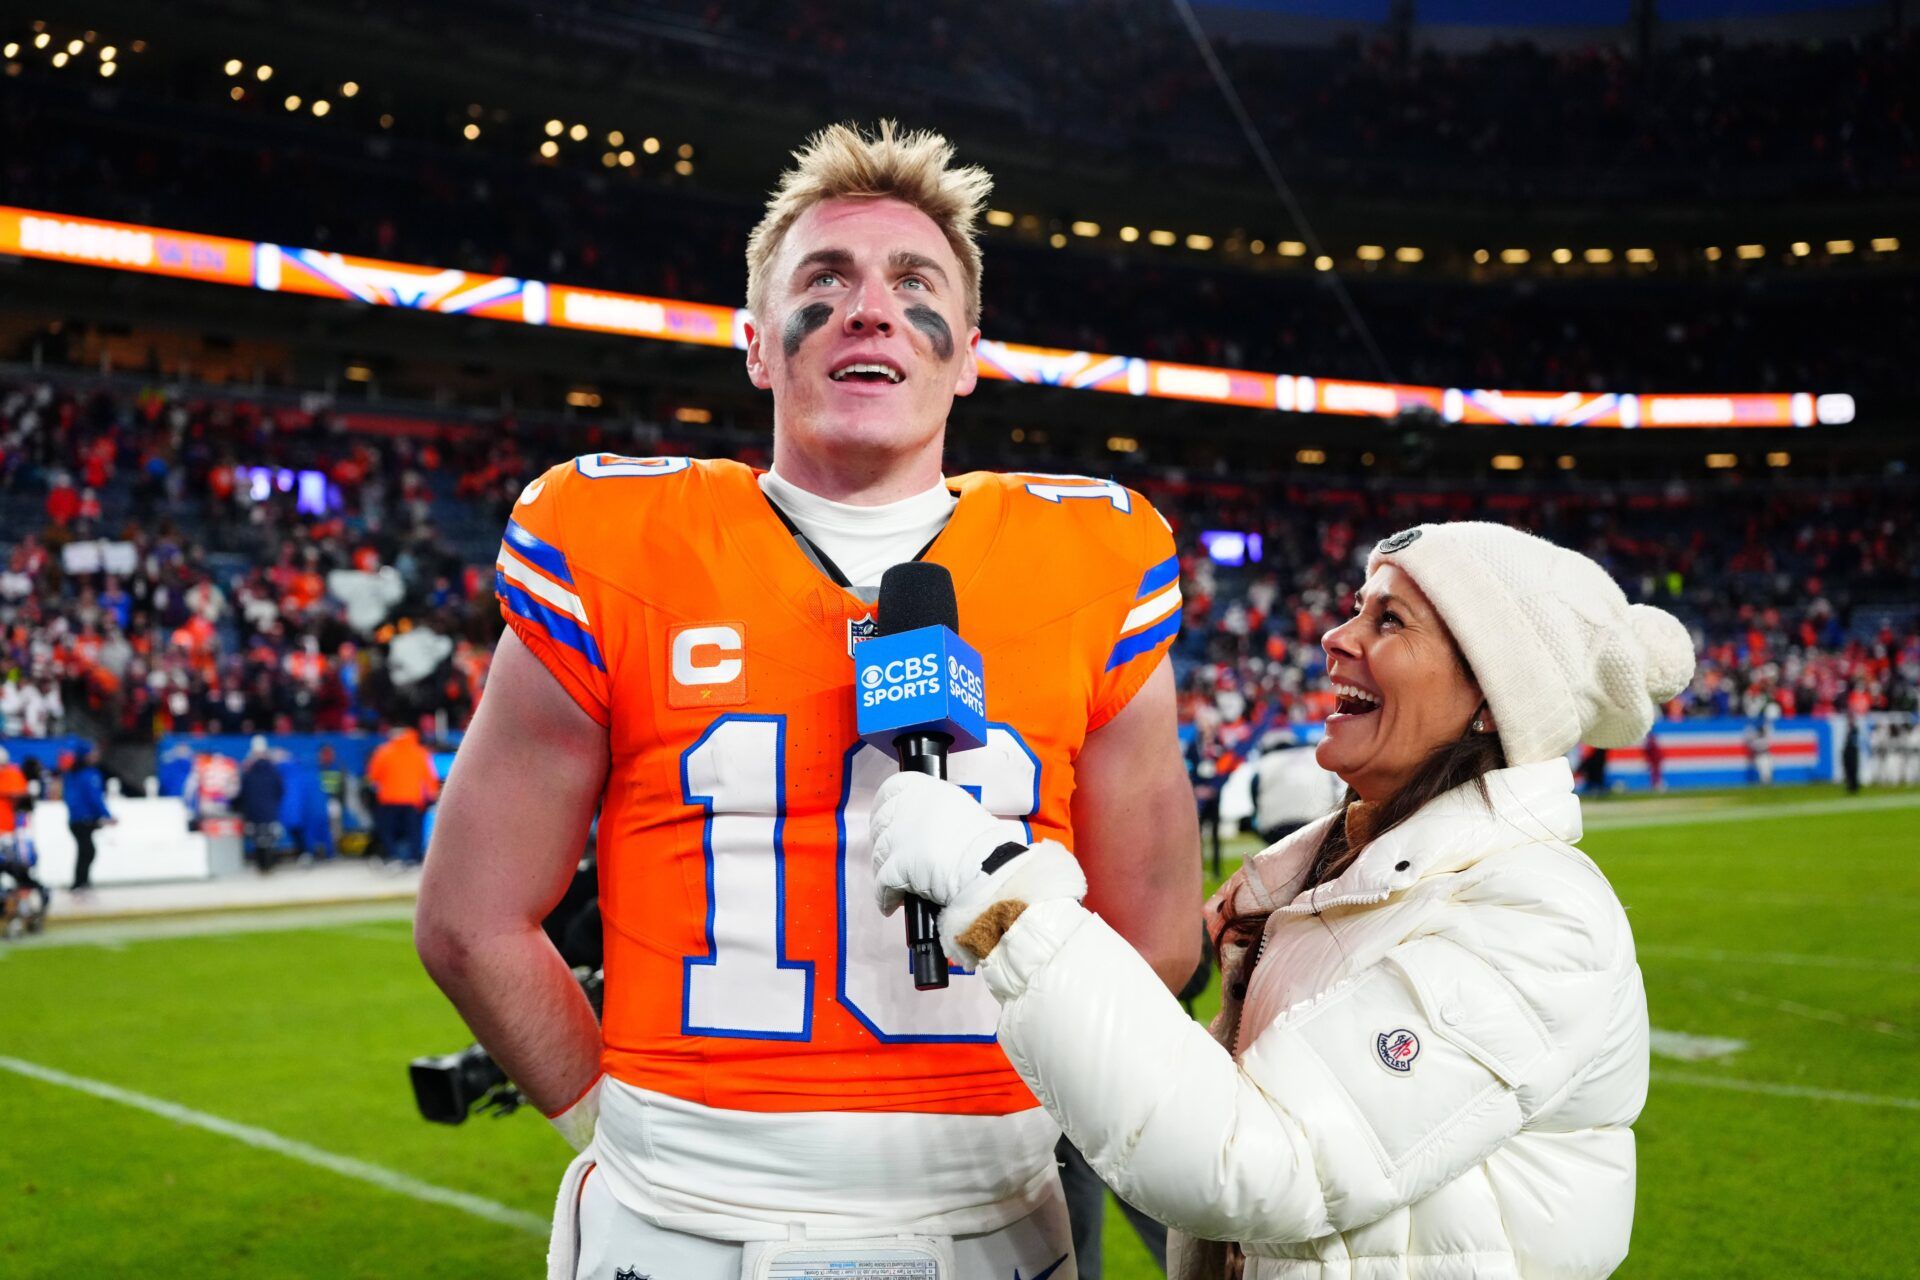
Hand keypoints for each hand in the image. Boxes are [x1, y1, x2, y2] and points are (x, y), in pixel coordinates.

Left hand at [870, 772, 1086, 966]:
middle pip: (881, 825)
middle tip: (892, 855)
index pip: (890, 792)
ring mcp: (900, 838)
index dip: (884, 808)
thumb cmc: (985, 841)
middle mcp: (907, 808)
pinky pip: (882, 885)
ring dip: (885, 870)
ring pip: (879, 855)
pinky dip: (885, 897)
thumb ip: (936, 812)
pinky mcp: (897, 868)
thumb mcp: (961, 809)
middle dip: (884, 842)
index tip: (885, 821)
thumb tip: (925, 827)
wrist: (990, 866)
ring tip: (897, 883)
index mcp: (925, 789)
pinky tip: (890, 906)